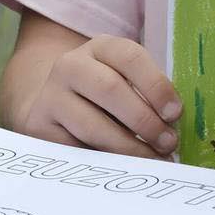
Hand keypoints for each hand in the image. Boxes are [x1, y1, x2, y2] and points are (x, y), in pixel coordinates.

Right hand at [18, 36, 182, 157]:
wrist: (52, 101)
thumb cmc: (105, 93)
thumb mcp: (126, 79)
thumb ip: (148, 93)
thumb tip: (174, 125)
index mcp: (100, 47)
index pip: (130, 57)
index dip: (156, 86)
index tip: (175, 113)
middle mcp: (71, 65)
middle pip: (110, 89)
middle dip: (145, 121)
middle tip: (168, 143)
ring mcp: (51, 95)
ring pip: (92, 125)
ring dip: (128, 147)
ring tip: (153, 159)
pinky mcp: (38, 126)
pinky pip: (75, 149)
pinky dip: (104, 162)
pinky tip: (124, 168)